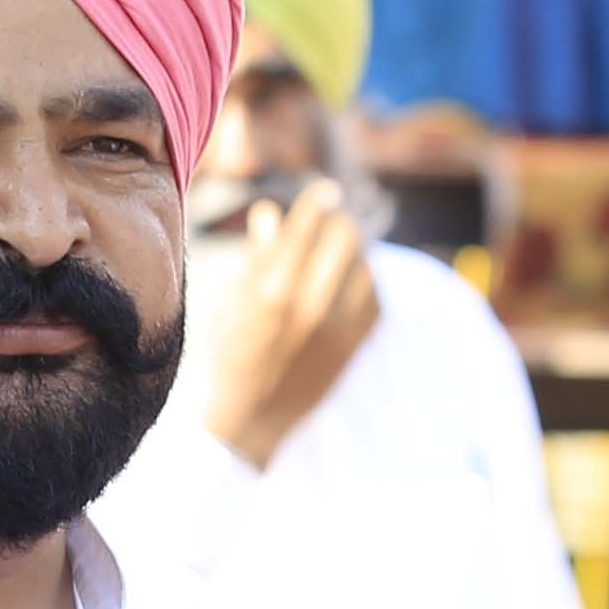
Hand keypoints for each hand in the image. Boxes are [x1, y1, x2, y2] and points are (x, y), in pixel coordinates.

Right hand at [201, 180, 380, 468]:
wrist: (254, 417)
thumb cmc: (233, 352)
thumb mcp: (232, 301)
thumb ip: (257, 255)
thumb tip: (269, 211)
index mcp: (271, 289)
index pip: (306, 224)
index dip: (318, 200)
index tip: (323, 191)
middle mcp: (309, 305)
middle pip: (345, 237)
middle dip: (338, 223)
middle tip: (333, 222)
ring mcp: (337, 329)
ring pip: (365, 265)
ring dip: (354, 253)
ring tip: (338, 254)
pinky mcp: (354, 347)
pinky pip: (376, 298)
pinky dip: (366, 284)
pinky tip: (350, 284)